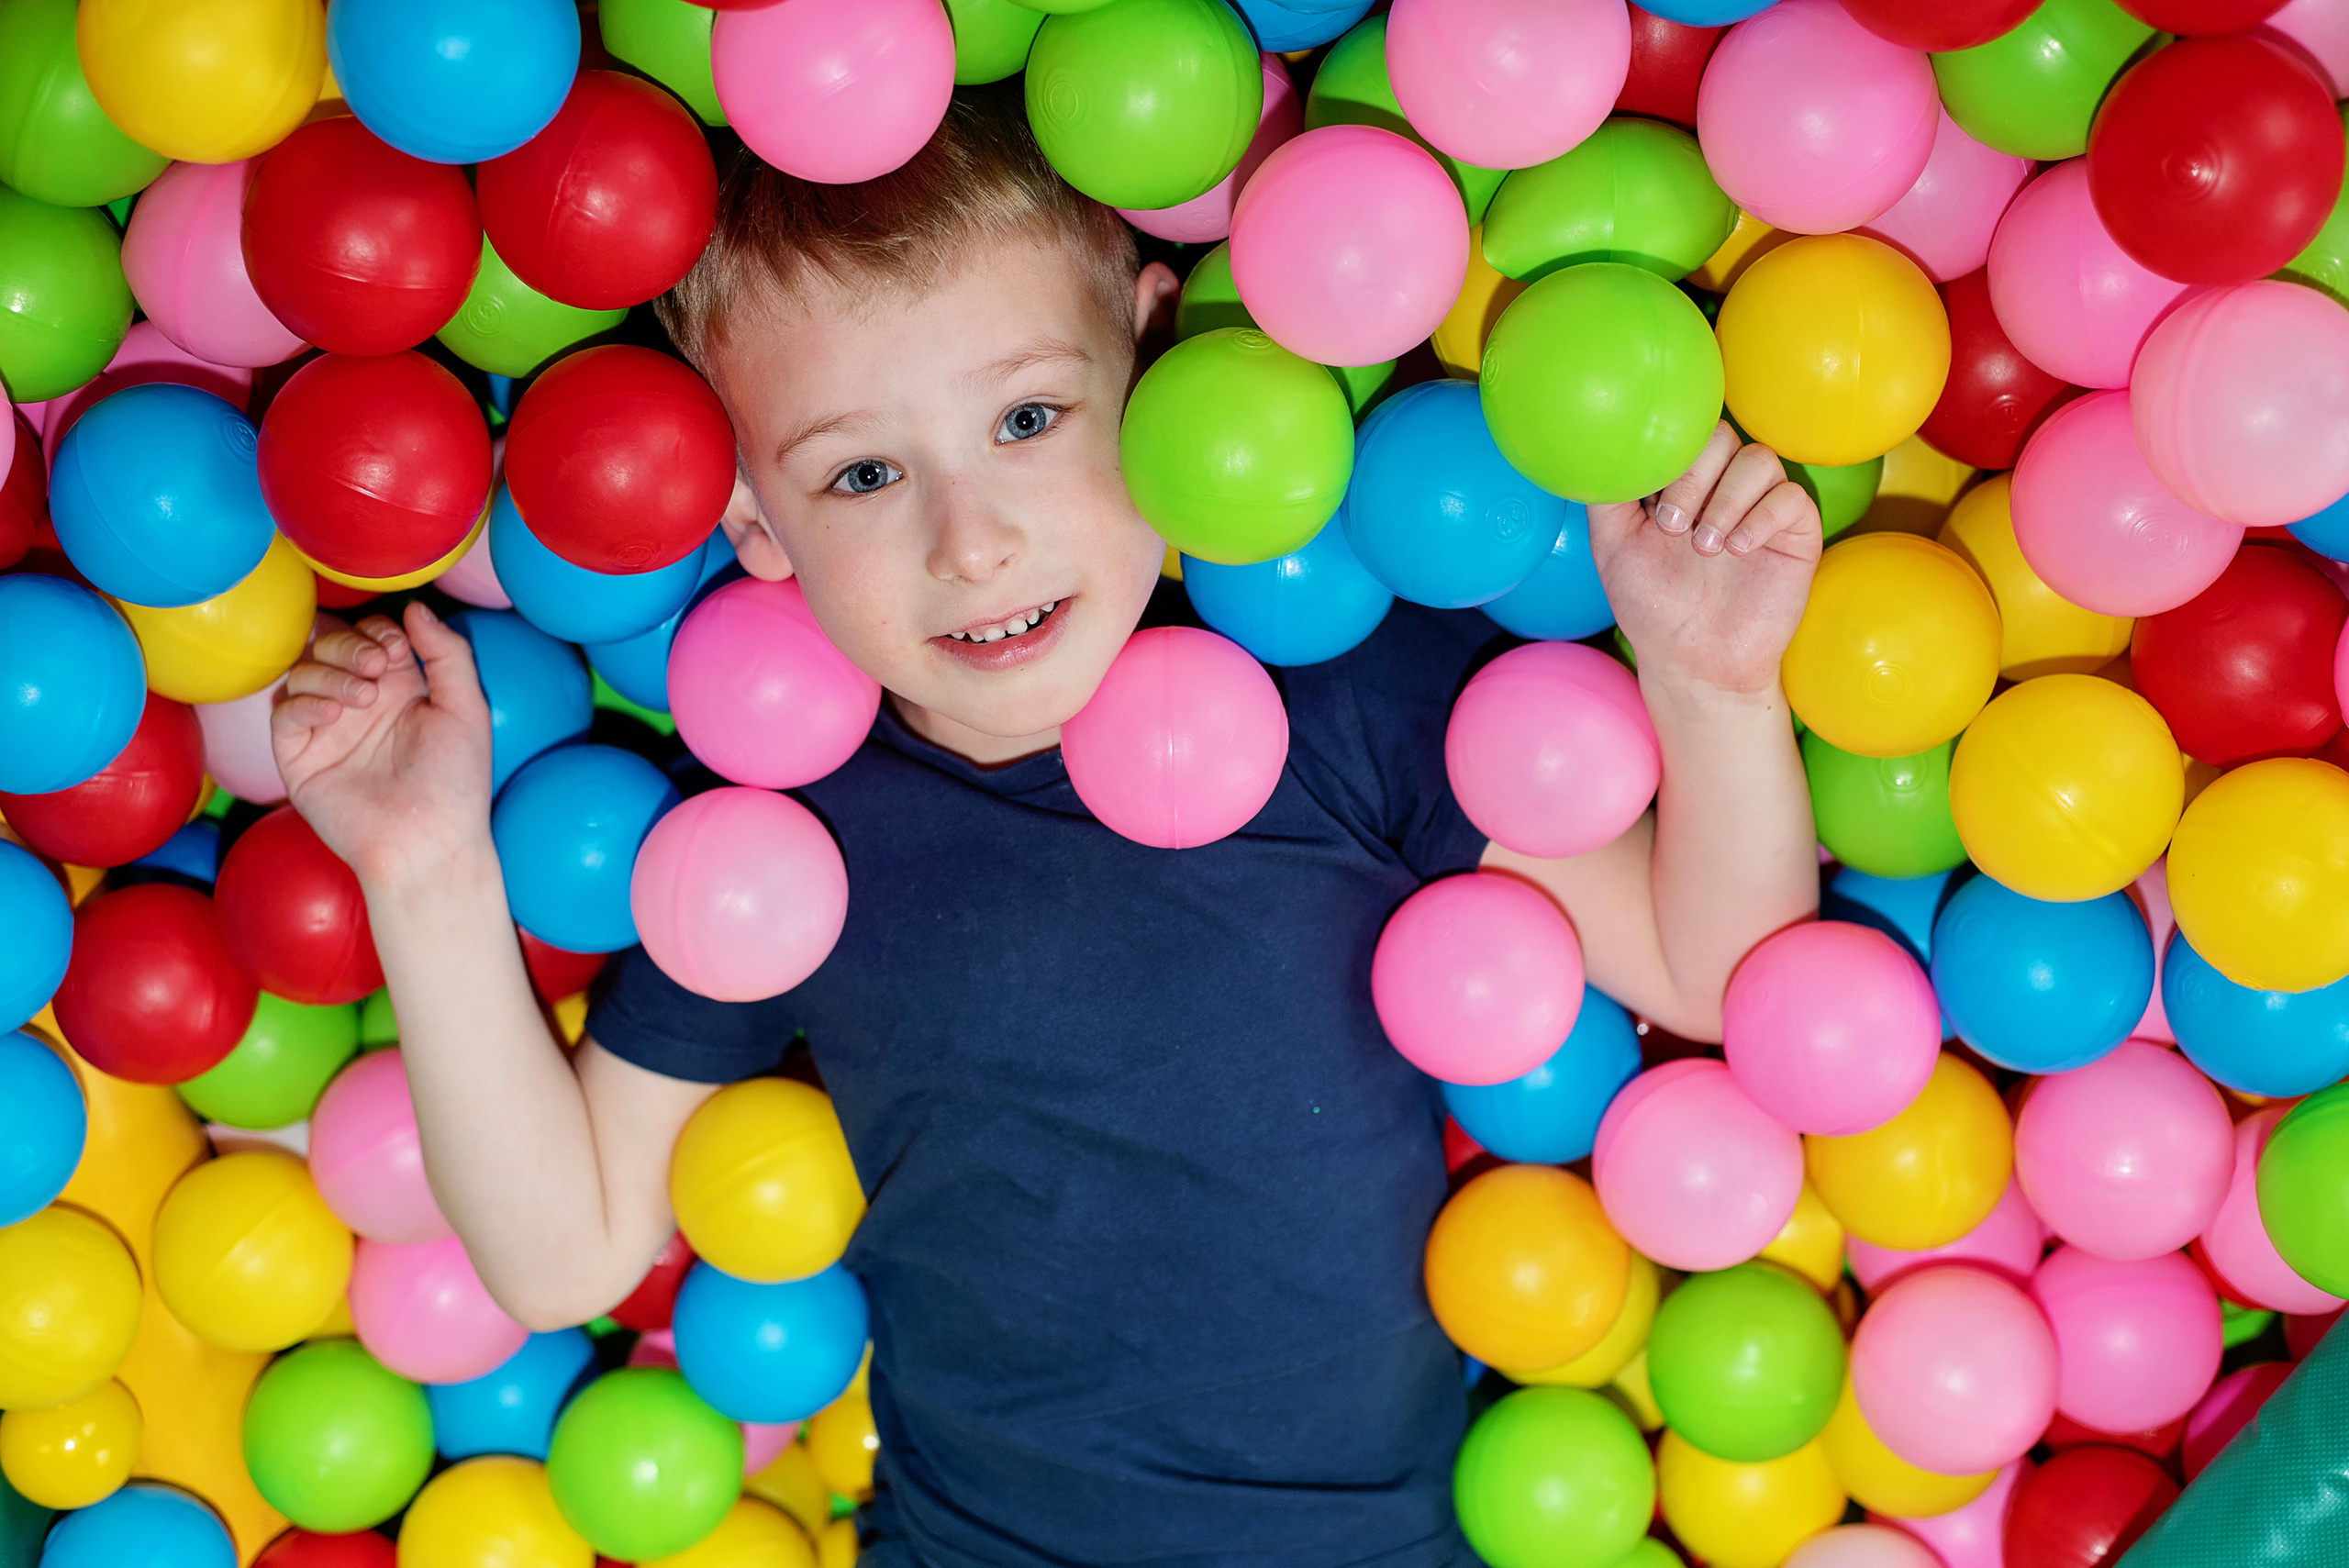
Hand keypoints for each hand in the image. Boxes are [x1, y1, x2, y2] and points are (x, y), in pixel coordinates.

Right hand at [271, 603, 494, 887]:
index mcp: (399, 688)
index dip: (378, 632)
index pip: (372, 636)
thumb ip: (447, 654)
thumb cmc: (455, 781)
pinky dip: (303, 703)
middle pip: (331, 646)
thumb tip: (414, 608)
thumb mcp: (466, 708)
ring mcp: (327, 729)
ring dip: (330, 674)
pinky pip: (283, 713)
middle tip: (375, 667)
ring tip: (361, 700)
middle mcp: (359, 703)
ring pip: (303, 672)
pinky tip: (333, 715)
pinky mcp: (299, 757)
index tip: (397, 649)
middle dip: (349, 645)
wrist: (429, 841)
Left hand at [1587, 423, 1821, 697]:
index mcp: (1682, 481)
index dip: (1668, 457)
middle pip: (1722, 437)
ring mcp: (1761, 505)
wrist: (1692, 660)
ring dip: (1727, 499)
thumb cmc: (1651, 603)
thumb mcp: (1613, 544)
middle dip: (1694, 477)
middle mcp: (1723, 485)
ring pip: (1759, 460)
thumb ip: (1608, 494)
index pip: (1683, 433)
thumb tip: (1599, 450)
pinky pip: (1791, 498)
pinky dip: (1762, 517)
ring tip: (1705, 547)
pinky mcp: (1796, 531)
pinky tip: (1738, 550)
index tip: (1650, 505)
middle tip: (1673, 526)